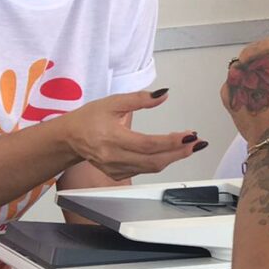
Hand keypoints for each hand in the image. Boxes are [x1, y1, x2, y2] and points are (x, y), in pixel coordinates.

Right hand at [60, 89, 203, 180]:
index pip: (147, 144)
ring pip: (151, 168)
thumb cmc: (89, 118)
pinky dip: (160, 161)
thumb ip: (140, 99)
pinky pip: (144, 170)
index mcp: (112, 138)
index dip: (171, 141)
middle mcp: (114, 157)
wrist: (70, 138)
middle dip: (179, 152)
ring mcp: (116, 169)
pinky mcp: (118, 175)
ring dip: (173, 157)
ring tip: (190, 145)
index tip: (189, 135)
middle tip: (197, 142)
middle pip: (154, 161)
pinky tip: (171, 151)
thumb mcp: (113, 102)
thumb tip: (164, 94)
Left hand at [220, 37, 268, 145]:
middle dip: (268, 62)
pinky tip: (255, 102)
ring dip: (255, 75)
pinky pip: (234, 87)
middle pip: (257, 52)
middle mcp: (249, 61)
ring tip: (267, 91)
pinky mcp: (227, 96)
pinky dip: (243, 91)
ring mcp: (234, 79)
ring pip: (244, 69)